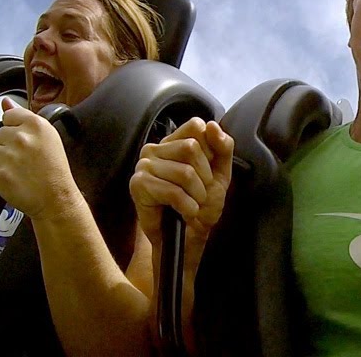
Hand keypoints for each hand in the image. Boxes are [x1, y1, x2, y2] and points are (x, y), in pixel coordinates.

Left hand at [0, 97, 78, 219]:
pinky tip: (8, 179)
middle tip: (22, 160)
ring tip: (16, 171)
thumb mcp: (47, 137)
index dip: (14, 129)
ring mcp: (8, 157)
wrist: (56, 198)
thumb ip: (23, 117)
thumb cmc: (54, 169)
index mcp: (36, 125)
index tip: (23, 142)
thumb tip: (5, 102)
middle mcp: (21, 138)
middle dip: (6, 147)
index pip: (9, 116)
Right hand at [130, 117, 234, 262]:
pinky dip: (187, 205)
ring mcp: (144, 165)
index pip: (196, 126)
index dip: (210, 149)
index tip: (208, 169)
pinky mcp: (138, 185)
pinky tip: (186, 211)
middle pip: (191, 147)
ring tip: (194, 203)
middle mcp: (156, 148)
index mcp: (175, 141)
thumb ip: (222, 147)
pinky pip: (173, 191)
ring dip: (197, 194)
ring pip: (184, 171)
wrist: (189, 235)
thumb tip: (212, 126)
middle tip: (201, 192)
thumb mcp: (220, 172)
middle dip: (205, 176)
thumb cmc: (202, 202)